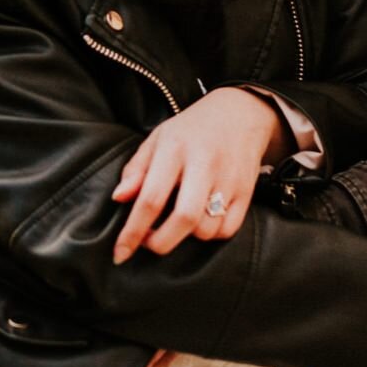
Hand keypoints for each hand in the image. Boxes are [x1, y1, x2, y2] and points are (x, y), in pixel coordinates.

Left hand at [110, 87, 278, 261]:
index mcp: (174, 149)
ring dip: (186, 236)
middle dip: (161, 242)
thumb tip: (118, 199)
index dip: (133, 231)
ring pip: (206, 228)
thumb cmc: (188, 131)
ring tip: (175, 223)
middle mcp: (204, 164)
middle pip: (184, 218)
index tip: (120, 253)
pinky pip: (227, 229)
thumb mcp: (156, 140)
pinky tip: (200, 220)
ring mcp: (229, 178)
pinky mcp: (247, 191)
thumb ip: (136, 170)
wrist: (239, 114)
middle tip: (148, 242)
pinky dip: (210, 234)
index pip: (151, 197)